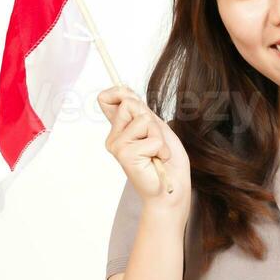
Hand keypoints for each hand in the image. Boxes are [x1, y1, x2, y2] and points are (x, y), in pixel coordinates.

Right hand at [98, 85, 191, 209]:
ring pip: (143, 120)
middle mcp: (114, 137)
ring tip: (157, 153)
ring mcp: (117, 146)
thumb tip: (125, 92)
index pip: (106, 98)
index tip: (133, 100)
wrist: (172, 188)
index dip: (119, 92)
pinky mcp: (125, 155)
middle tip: (155, 140)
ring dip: (159, 136)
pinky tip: (157, 160)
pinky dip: (161, 148)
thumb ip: (140, 111)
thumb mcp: (155, 127)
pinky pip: (151, 138)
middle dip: (151, 119)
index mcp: (120, 129)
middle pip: (129, 103)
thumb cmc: (166, 160)